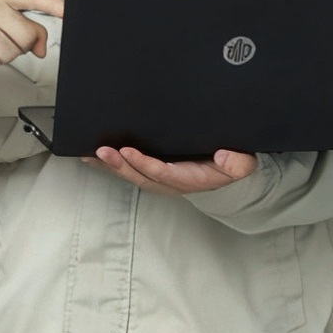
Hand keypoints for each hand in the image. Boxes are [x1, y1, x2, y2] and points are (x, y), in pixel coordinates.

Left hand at [88, 146, 258, 196]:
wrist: (227, 173)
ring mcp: (159, 179)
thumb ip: (238, 163)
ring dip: (110, 166)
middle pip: (140, 176)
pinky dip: (109, 165)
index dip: (143, 163)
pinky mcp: (152, 174)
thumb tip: (223, 156)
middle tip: (102, 150)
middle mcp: (170, 182)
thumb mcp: (242, 164)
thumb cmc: (231, 166)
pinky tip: (92, 156)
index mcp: (189, 179)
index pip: (162, 172)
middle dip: (119, 164)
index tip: (127, 150)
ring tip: (90, 154)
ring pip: (130, 175)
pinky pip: (128, 171)